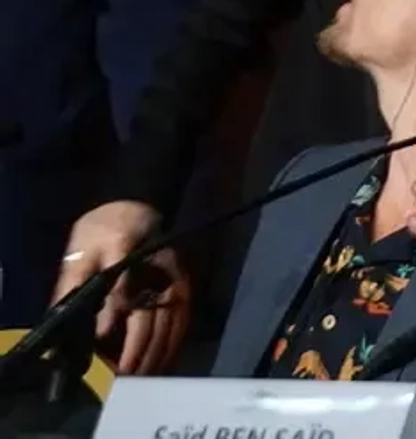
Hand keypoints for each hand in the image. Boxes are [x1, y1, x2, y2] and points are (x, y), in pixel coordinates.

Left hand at [56, 201, 190, 374]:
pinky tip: (163, 361)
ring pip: (168, 322)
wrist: (137, 208)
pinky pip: (182, 319)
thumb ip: (72, 281)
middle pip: (149, 312)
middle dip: (136, 348)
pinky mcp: (184, 285)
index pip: (120, 282)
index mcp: (125, 248)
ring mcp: (174, 276)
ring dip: (155, 353)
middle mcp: (156, 265)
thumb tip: (62, 317)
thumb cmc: (103, 230)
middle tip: (122, 376)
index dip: (112, 310)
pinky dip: (174, 343)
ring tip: (140, 376)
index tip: (100, 337)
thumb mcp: (80, 249)